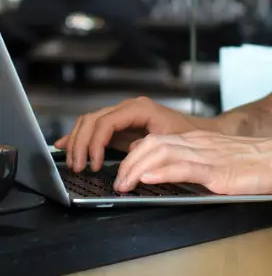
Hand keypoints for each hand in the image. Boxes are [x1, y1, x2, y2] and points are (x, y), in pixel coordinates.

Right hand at [54, 97, 207, 172]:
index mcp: (139, 109)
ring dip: (78, 142)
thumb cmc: (188, 136)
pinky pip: (95, 126)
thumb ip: (146, 151)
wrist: (201, 131)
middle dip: (81, 144)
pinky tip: (65, 145)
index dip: (95, 144)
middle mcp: (128, 108)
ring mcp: (123, 114)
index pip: (106, 122)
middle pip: (92, 120)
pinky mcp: (120, 124)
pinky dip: (79, 136)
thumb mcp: (169, 144)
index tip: (94, 164)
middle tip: (79, 167)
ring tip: (75, 164)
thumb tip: (126, 164)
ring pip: (89, 122)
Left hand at [113, 130, 271, 195]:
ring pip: (162, 152)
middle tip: (117, 183)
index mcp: (200, 142)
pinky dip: (161, 171)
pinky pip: (184, 167)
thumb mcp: (222, 161)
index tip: (123, 172)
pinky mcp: (218, 171)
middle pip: (152, 144)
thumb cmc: (260, 166)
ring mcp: (208, 156)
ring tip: (124, 185)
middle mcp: (200, 144)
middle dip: (128, 163)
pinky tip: (148, 178)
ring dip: (136, 169)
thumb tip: (174, 177)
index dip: (134, 155)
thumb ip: (199, 165)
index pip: (157, 141)